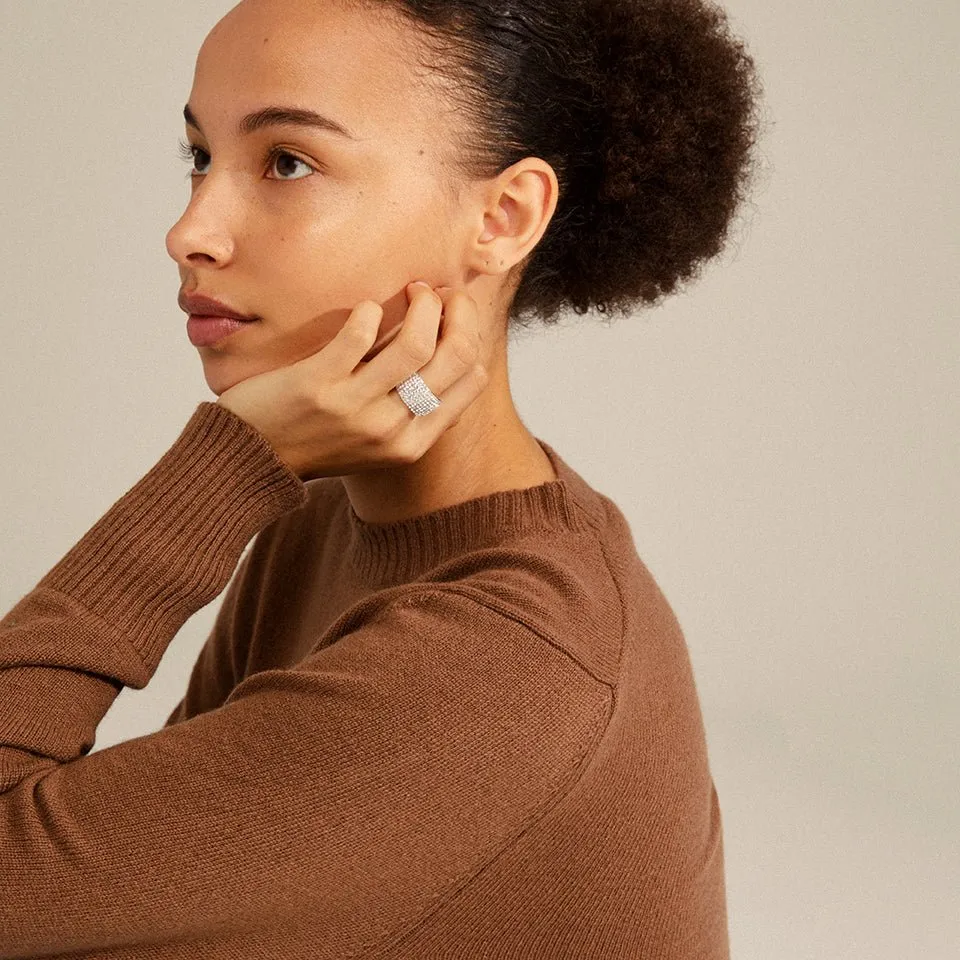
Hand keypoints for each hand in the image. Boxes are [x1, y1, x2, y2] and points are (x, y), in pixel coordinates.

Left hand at [216, 283, 489, 480]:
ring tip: (411, 291)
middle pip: (457, 356)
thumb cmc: (318, 442)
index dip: (472, 335)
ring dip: (422, 304)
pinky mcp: (319, 385)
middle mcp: (391, 428)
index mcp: (413, 443)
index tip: (454, 315)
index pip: (473, 380)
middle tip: (440, 293)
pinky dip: (368, 312)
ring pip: (416, 343)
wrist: (253, 459)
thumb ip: (412, 410)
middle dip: (460, 312)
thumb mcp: (379, 443)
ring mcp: (356, 408)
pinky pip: (360, 333)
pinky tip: (364, 310)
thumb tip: (447, 352)